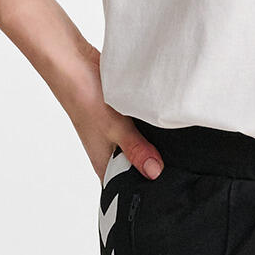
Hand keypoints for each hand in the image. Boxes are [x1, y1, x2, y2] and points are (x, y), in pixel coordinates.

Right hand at [63, 41, 163, 179]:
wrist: (75, 63)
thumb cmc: (83, 97)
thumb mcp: (115, 127)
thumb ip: (135, 149)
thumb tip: (154, 171)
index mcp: (104, 163)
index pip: (126, 189)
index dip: (145, 191)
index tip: (169, 190)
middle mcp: (109, 153)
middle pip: (137, 169)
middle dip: (154, 167)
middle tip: (179, 168)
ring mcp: (116, 136)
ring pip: (141, 148)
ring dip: (153, 146)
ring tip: (174, 147)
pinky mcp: (123, 119)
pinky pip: (142, 131)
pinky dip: (151, 129)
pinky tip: (165, 127)